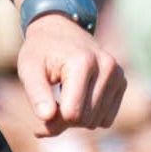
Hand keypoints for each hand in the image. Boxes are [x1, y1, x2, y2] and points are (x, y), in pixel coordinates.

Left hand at [17, 16, 124, 136]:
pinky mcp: (121, 81)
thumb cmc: (40, 52)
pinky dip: (91, 115)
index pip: (72, 114)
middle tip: (51, 102)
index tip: (42, 107)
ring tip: (65, 97)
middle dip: (64, 119)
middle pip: (85, 120)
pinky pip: (107, 119)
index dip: (53, 118)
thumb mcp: (29, 69)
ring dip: (78, 118)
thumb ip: (36, 94)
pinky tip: (80, 98)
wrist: (59, 29)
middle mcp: (106, 66)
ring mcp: (117, 74)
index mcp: (83, 62)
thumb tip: (46, 118)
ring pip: (98, 122)